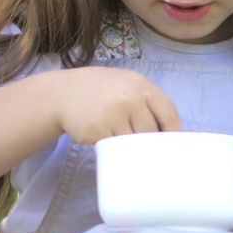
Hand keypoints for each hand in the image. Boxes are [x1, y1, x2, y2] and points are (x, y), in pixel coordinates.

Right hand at [50, 67, 180, 143]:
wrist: (61, 93)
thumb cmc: (99, 90)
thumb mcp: (125, 84)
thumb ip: (146, 101)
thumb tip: (169, 133)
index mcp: (140, 85)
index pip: (169, 115)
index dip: (171, 133)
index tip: (167, 142)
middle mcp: (129, 99)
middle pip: (152, 133)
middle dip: (146, 140)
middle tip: (138, 141)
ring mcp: (113, 116)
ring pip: (134, 143)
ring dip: (129, 145)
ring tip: (118, 135)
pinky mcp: (98, 132)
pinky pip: (115, 148)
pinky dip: (112, 147)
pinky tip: (103, 135)